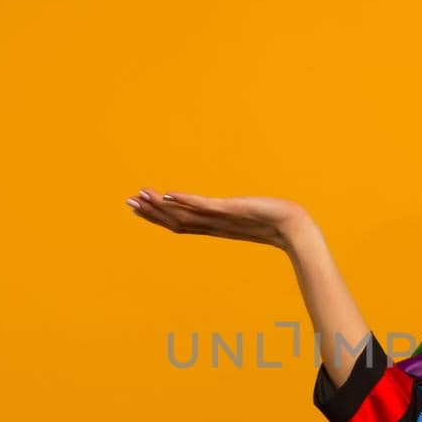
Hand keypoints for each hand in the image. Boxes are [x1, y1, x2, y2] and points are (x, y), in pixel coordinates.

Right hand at [126, 186, 310, 249]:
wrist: (293, 227)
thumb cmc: (276, 222)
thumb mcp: (250, 216)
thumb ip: (237, 214)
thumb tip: (232, 209)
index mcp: (215, 227)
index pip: (180, 223)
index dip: (158, 216)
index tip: (139, 207)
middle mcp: (214, 226)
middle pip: (175, 221)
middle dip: (151, 211)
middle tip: (128, 201)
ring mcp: (220, 219)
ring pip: (184, 214)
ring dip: (161, 205)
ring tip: (141, 195)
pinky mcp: (230, 210)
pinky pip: (203, 206)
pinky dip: (185, 201)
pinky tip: (169, 194)